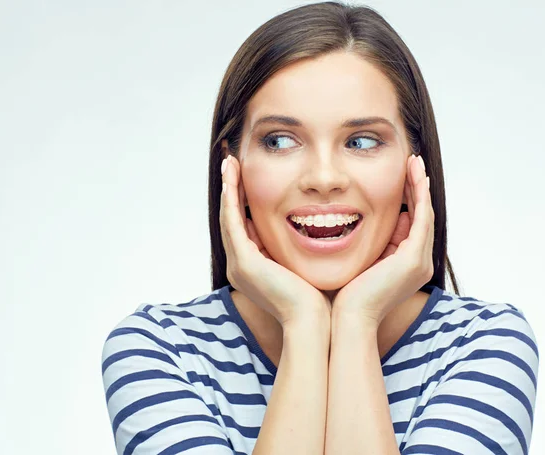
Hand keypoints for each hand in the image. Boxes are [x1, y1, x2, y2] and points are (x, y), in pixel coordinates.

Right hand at [220, 154, 330, 326]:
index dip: (242, 200)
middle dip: (231, 189)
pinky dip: (231, 199)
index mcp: (251, 268)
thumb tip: (308, 229)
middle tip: (231, 162)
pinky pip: (233, 222)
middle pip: (231, 219)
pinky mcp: (244, 262)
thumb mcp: (301, 266)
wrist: (315, 323)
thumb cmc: (317, 298)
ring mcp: (239, 265)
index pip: (242, 227)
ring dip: (228, 188)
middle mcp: (239, 266)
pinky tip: (231, 178)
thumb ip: (295, 248)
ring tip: (229, 163)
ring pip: (228, 217)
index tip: (246, 176)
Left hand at [331, 154, 434, 326]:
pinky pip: (422, 218)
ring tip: (414, 163)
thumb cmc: (346, 295)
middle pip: (422, 217)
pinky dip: (419, 196)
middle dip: (417, 189)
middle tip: (412, 163)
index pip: (412, 225)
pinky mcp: (413, 258)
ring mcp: (419, 261)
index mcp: (406, 265)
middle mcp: (418, 263)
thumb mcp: (361, 262)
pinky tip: (415, 176)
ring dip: (420, 187)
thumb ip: (371, 245)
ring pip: (425, 214)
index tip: (401, 178)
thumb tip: (372, 223)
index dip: (409, 200)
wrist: (349, 319)